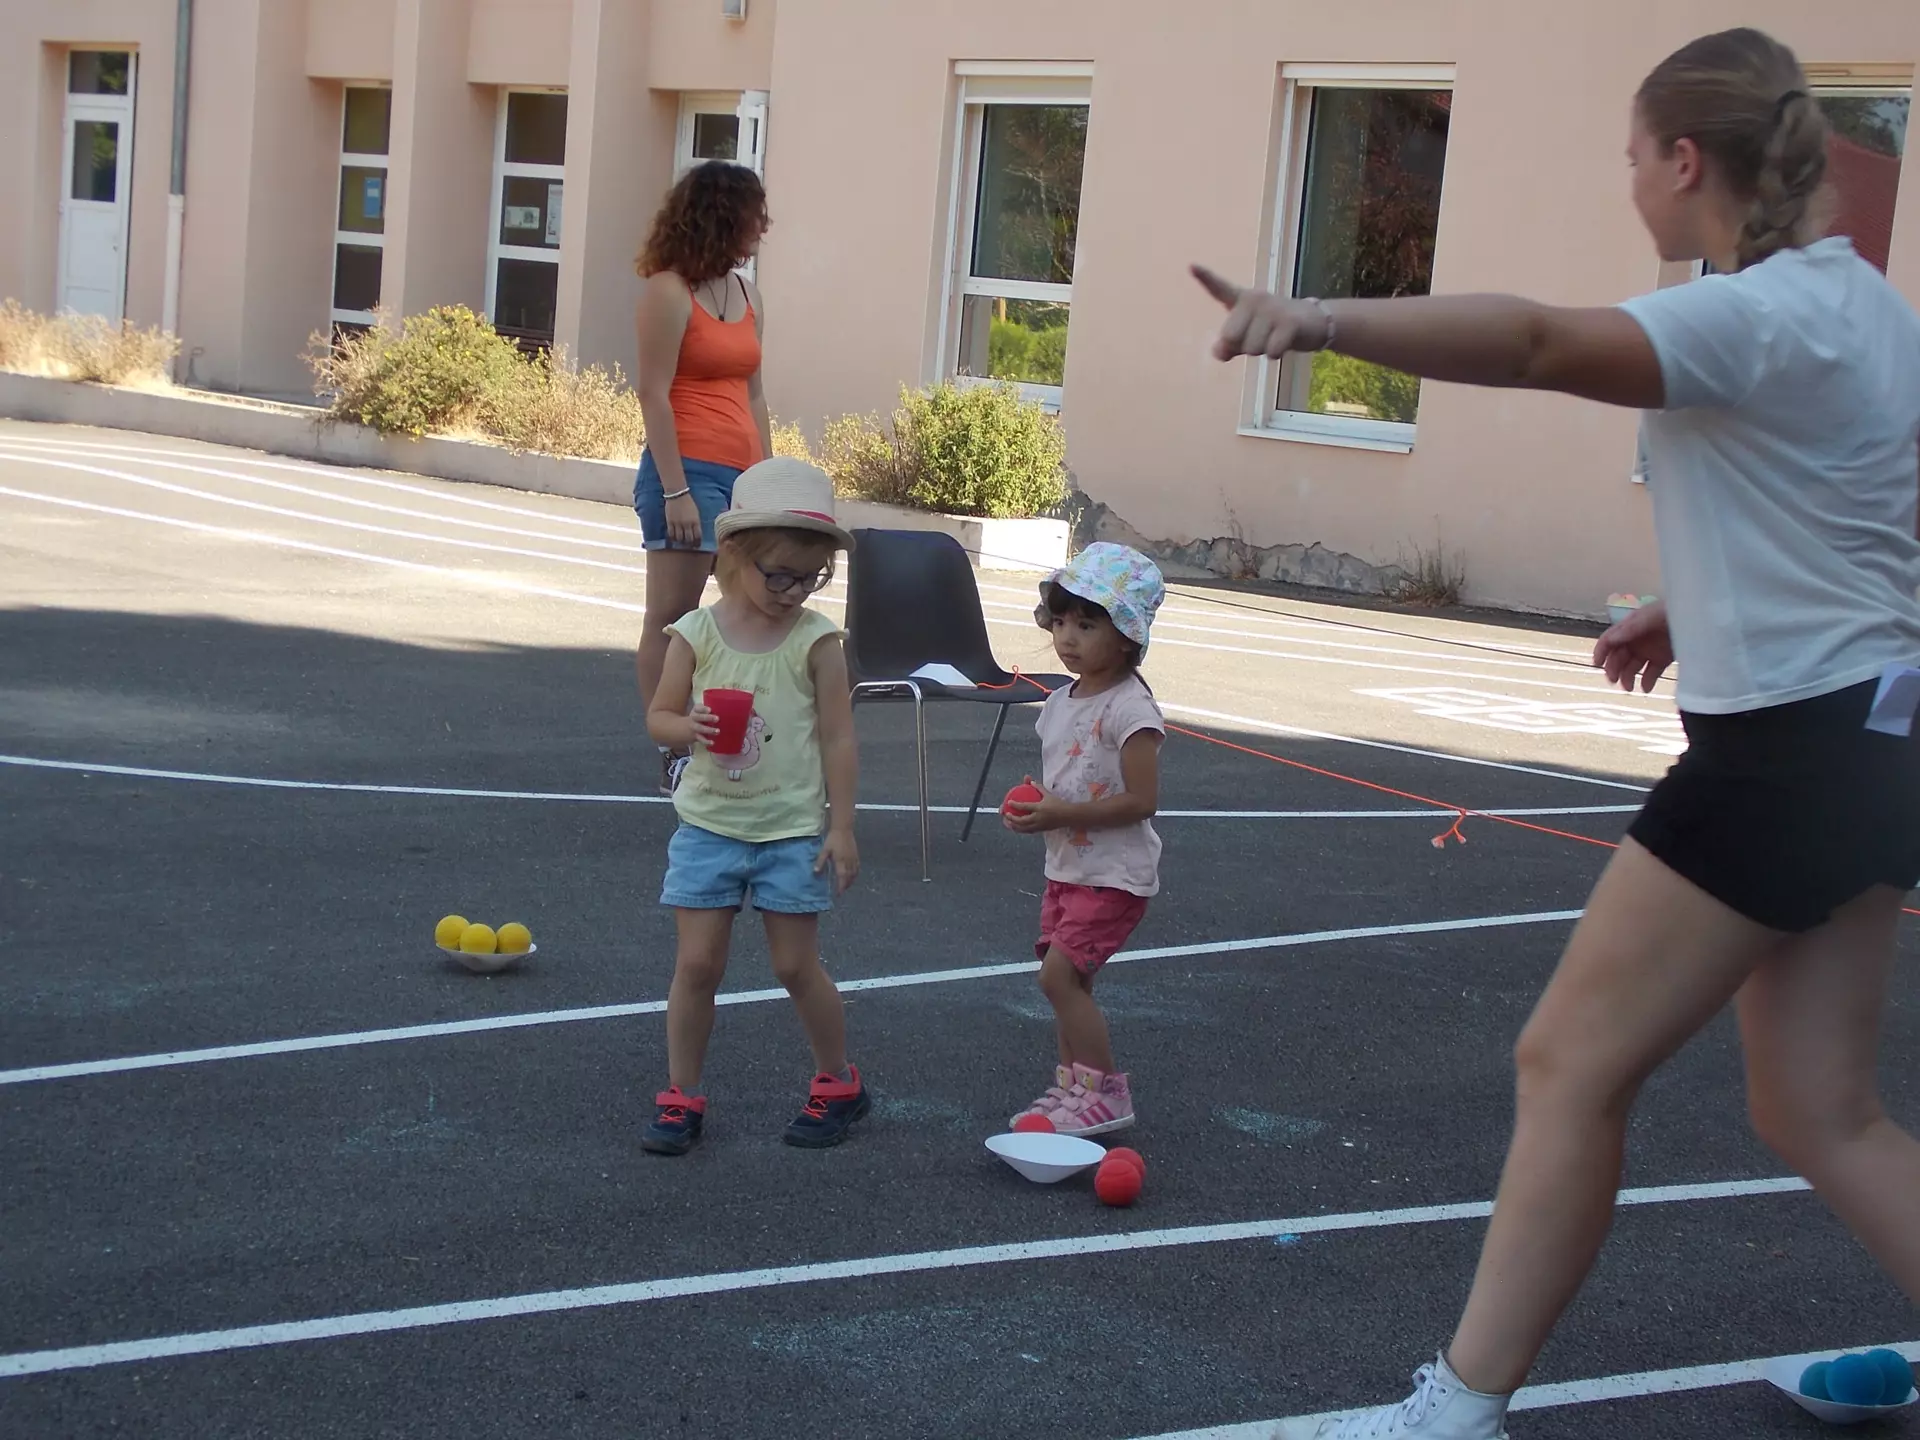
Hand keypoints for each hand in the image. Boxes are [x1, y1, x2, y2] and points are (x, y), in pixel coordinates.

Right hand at [665, 491, 702, 547]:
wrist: (677, 495)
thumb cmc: (688, 503)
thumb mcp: (696, 513)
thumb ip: (696, 523)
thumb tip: (696, 533)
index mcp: (695, 521)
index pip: (698, 536)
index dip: (697, 543)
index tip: (697, 545)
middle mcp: (687, 523)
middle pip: (689, 539)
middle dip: (690, 544)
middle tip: (689, 546)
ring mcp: (678, 523)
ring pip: (680, 538)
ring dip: (681, 542)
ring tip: (681, 542)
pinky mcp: (670, 522)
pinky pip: (671, 534)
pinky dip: (673, 538)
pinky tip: (674, 538)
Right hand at [687, 703, 719, 747]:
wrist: (678, 730)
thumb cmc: (694, 720)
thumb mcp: (697, 713)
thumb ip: (706, 711)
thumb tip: (723, 710)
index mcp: (695, 711)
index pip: (698, 708)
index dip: (703, 709)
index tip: (710, 709)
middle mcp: (694, 719)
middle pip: (699, 717)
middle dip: (708, 718)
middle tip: (717, 718)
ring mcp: (694, 728)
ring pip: (700, 728)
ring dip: (709, 730)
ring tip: (717, 731)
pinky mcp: (695, 737)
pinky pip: (701, 739)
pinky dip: (706, 741)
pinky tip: (712, 742)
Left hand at [817, 828, 858, 894]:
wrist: (843, 829)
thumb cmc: (833, 839)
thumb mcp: (825, 850)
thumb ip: (821, 861)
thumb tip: (815, 872)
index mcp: (840, 861)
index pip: (842, 878)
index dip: (840, 887)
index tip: (838, 894)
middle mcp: (849, 862)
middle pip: (849, 878)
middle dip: (845, 886)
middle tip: (841, 891)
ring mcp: (854, 859)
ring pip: (854, 874)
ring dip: (850, 882)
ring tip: (846, 886)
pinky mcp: (856, 856)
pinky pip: (857, 868)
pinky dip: (855, 875)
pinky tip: (853, 876)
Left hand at [1003, 786, 1072, 834]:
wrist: (1069, 816)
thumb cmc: (1059, 804)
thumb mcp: (1049, 795)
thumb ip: (1039, 788)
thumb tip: (1031, 782)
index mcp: (1040, 808)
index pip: (1025, 806)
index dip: (1016, 805)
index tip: (1009, 802)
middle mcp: (1039, 818)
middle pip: (1022, 820)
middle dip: (1012, 819)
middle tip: (1006, 815)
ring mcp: (1040, 825)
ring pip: (1024, 828)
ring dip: (1015, 827)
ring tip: (1008, 824)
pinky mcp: (1042, 830)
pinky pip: (1029, 831)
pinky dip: (1022, 830)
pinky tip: (1018, 828)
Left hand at [1191, 265, 1326, 360]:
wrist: (1311, 324)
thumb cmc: (1272, 330)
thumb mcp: (1246, 338)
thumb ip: (1228, 346)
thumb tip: (1219, 352)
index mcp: (1241, 300)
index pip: (1219, 288)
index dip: (1206, 278)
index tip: (1191, 266)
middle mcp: (1254, 299)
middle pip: (1231, 338)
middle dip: (1242, 347)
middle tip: (1259, 337)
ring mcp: (1272, 308)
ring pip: (1252, 348)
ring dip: (1262, 351)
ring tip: (1273, 338)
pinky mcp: (1289, 322)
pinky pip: (1271, 351)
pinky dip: (1275, 354)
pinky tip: (1283, 343)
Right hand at [1593, 600, 1672, 692]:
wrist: (1703, 615)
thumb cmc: (1675, 609)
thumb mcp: (1651, 616)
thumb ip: (1631, 628)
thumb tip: (1610, 640)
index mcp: (1631, 626)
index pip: (1610, 639)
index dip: (1601, 651)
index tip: (1597, 664)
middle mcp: (1637, 640)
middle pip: (1619, 656)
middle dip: (1613, 668)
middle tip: (1614, 680)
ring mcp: (1650, 650)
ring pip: (1632, 667)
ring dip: (1627, 678)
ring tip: (1629, 688)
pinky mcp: (1664, 659)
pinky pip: (1652, 673)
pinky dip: (1647, 682)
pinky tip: (1646, 689)